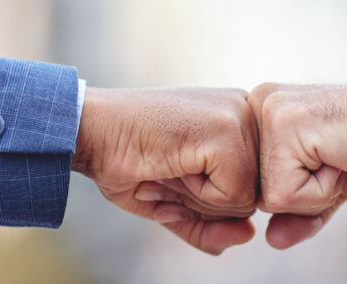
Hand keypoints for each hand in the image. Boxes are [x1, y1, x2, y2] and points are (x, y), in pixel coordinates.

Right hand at [72, 87, 258, 254]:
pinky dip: (198, 194)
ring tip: (171, 163)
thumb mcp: (176, 202)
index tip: (176, 168)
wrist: (90, 131)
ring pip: (249, 199)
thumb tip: (249, 234)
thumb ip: (212, 225)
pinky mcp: (228, 133)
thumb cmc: (127, 160)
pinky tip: (174, 162)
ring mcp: (240, 118)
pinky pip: (235, 195)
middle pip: (256, 196)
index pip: (255, 188)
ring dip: (200, 197)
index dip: (212, 198)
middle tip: (170, 167)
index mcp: (240, 121)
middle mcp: (247, 112)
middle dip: (206, 201)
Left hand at [247, 69, 346, 248]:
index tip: (334, 160)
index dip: (301, 193)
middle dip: (305, 195)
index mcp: (265, 114)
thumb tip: (272, 240)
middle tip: (340, 159)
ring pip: (268, 198)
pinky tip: (343, 157)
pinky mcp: (284, 126)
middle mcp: (258, 105)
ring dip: (315, 193)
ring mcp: (269, 112)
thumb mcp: (330, 189)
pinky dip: (322, 191)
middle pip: (257, 194)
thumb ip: (297, 213)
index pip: (257, 187)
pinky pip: (284, 196)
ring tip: (341, 157)